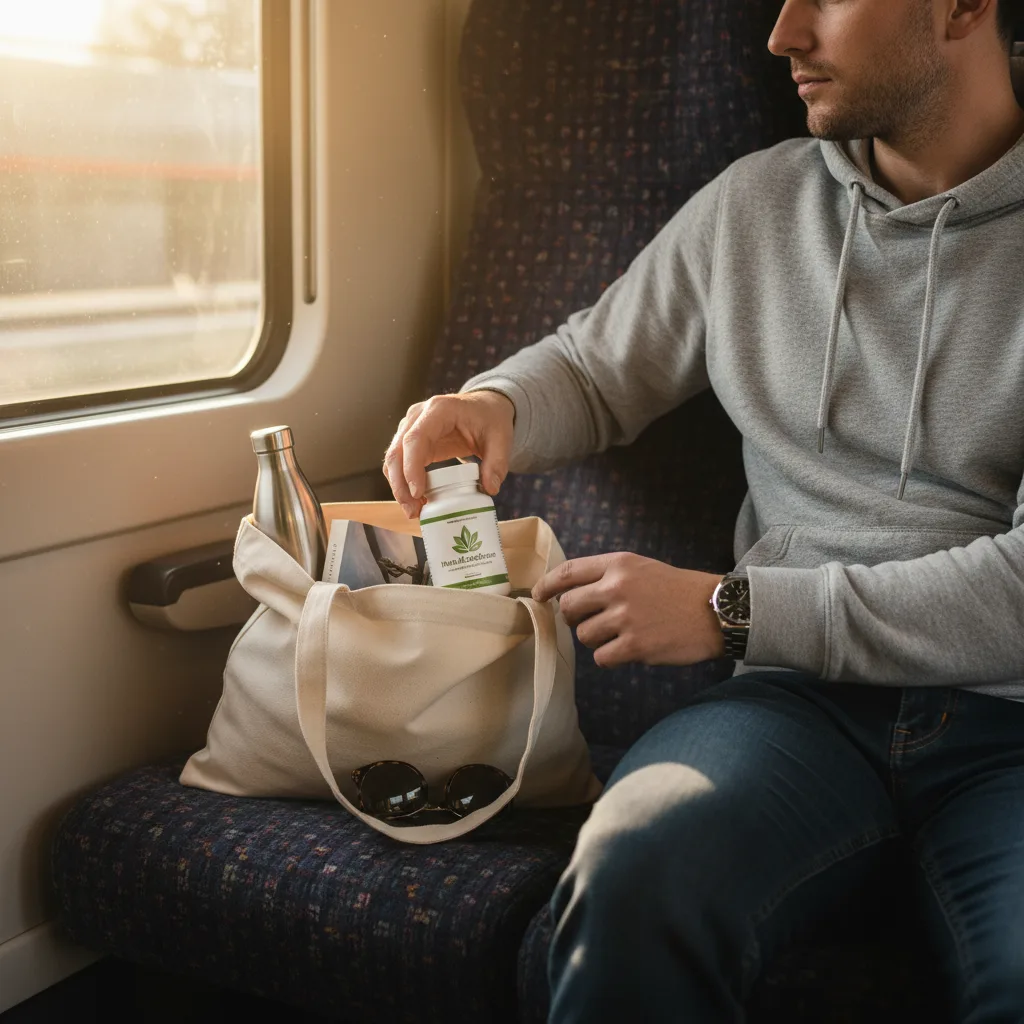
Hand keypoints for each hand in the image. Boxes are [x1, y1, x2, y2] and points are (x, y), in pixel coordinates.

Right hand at [383, 391, 514, 518]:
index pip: (415, 438)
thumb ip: (497, 463)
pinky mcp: (411, 441)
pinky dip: (403, 483)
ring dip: (399, 487)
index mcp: (440, 410)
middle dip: (400, 485)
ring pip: (393, 459)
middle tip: (413, 511)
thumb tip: (489, 489)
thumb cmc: (490, 418)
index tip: (418, 493)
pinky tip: (417, 501)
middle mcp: (418, 416)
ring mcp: (411, 427)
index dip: (411, 467)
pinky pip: (400, 463)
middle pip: (397, 451)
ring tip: (414, 511)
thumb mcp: (501, 437)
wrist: (484, 408)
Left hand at [532, 553, 725, 667]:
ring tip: (620, 634)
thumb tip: (566, 593)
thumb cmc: (675, 590)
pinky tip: (628, 650)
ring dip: (596, 639)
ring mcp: (626, 617)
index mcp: (618, 564)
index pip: (567, 572)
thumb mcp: (640, 567)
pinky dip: (610, 657)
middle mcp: (617, 587)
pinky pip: (601, 657)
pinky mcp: (636, 645)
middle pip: (568, 607)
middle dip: (571, 618)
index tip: (538, 596)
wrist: (715, 611)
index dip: (546, 585)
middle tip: (587, 622)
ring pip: (583, 635)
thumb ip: (606, 576)